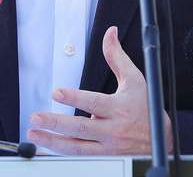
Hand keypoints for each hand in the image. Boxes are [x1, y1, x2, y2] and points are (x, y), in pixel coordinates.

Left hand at [27, 25, 171, 154]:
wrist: (159, 140)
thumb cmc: (144, 107)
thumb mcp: (134, 79)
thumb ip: (117, 57)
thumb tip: (110, 33)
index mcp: (118, 108)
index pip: (94, 102)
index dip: (75, 98)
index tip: (57, 92)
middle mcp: (112, 129)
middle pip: (80, 128)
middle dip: (56, 123)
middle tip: (35, 117)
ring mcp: (107, 148)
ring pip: (76, 147)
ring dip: (52, 141)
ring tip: (34, 134)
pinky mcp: (103, 159)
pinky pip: (79, 157)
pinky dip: (62, 153)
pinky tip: (47, 147)